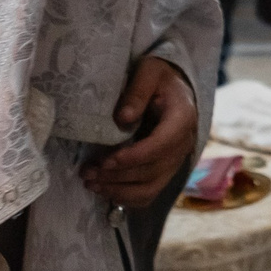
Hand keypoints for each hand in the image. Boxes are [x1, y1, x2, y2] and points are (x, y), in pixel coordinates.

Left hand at [81, 55, 198, 208]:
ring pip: (150, 187)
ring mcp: (175, 160)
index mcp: (182, 118)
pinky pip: (150, 193)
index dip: (135, 157)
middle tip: (87, 172)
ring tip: (91, 183)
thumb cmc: (159, 77)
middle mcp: (183, 144)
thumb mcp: (149, 72)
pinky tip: (106, 191)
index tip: (107, 160)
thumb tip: (123, 119)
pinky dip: (127, 198)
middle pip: (152, 170)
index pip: (161, 145)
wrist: (173, 87)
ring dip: (119, 190)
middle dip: (118, 175)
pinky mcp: (166, 170)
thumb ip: (138, 91)